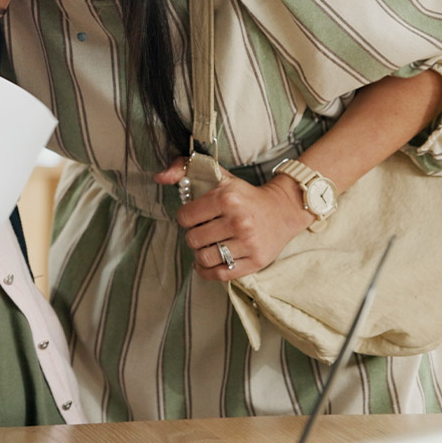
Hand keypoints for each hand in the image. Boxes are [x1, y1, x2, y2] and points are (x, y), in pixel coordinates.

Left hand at [155, 157, 309, 279]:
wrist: (282, 210)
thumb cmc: (244, 194)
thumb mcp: (218, 176)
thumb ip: (184, 168)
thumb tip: (159, 177)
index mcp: (226, 198)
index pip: (185, 217)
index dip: (186, 218)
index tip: (195, 217)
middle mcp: (238, 221)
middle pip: (193, 240)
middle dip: (193, 236)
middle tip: (203, 231)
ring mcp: (248, 243)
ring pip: (204, 258)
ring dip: (200, 254)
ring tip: (207, 245)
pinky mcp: (256, 261)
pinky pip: (220, 274)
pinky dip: (209, 271)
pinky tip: (210, 261)